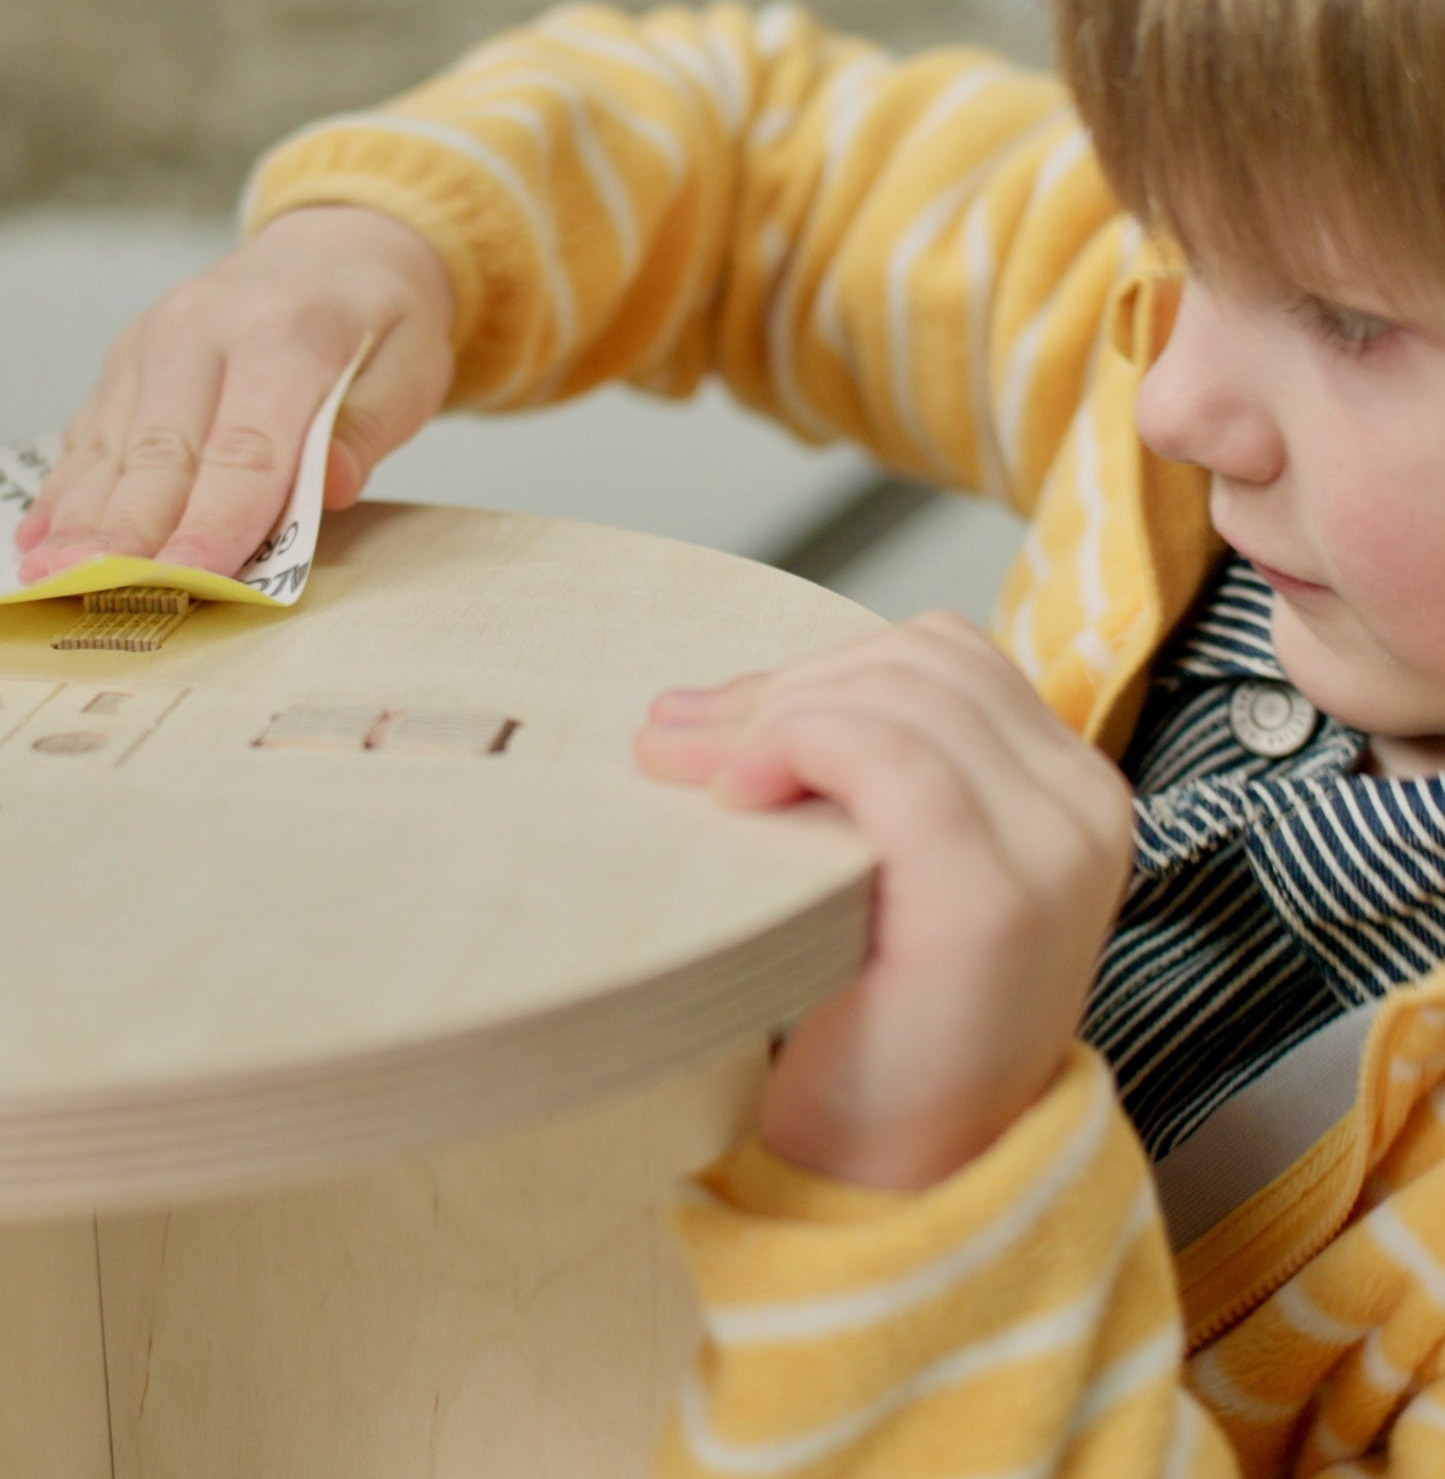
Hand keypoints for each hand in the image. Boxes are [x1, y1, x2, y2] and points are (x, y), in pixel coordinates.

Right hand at [14, 206, 455, 582]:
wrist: (336, 247)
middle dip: (131, 533)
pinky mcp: (126, 361)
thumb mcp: (409, 367)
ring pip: (113, 448)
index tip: (192, 576)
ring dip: (83, 520)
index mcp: (284, 331)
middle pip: (162, 453)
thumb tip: (331, 486)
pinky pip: (92, 433)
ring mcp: (152, 342)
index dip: (218, 520)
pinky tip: (40, 538)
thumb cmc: (379, 320)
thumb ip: (369, 429)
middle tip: (100, 592)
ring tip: (50, 579)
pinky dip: (66, 488)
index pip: (246, 448)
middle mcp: (201, 329)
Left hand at [634, 612, 1133, 1188]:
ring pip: (901, 694)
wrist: (904, 1184)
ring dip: (774, 713)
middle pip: (920, 662)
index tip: (721, 716)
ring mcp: (1054, 848)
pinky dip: (799, 747)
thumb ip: (851, 775)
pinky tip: (737, 795)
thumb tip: (705, 705)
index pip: (947, 659)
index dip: (824, 667)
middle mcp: (1084, 805)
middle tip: (678, 737)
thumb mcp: (877, 869)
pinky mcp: (995, 895)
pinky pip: (889, 755)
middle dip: (786, 685)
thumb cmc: (882, 1032)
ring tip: (690, 769)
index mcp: (1067, 790)